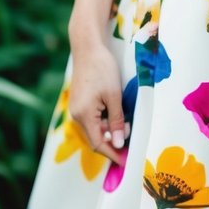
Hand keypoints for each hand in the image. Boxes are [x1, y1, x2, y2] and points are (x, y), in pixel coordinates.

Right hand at [68, 42, 127, 165]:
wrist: (88, 47)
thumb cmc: (102, 69)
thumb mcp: (114, 95)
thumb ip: (116, 121)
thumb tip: (119, 143)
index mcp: (84, 115)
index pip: (99, 144)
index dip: (113, 154)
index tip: (127, 161)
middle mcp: (77, 115)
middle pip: (95, 138)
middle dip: (113, 144)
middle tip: (131, 146)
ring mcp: (77, 109)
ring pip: (94, 129)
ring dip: (110, 132)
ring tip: (127, 130)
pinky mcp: (80, 102)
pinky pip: (92, 120)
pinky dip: (105, 123)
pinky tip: (117, 119)